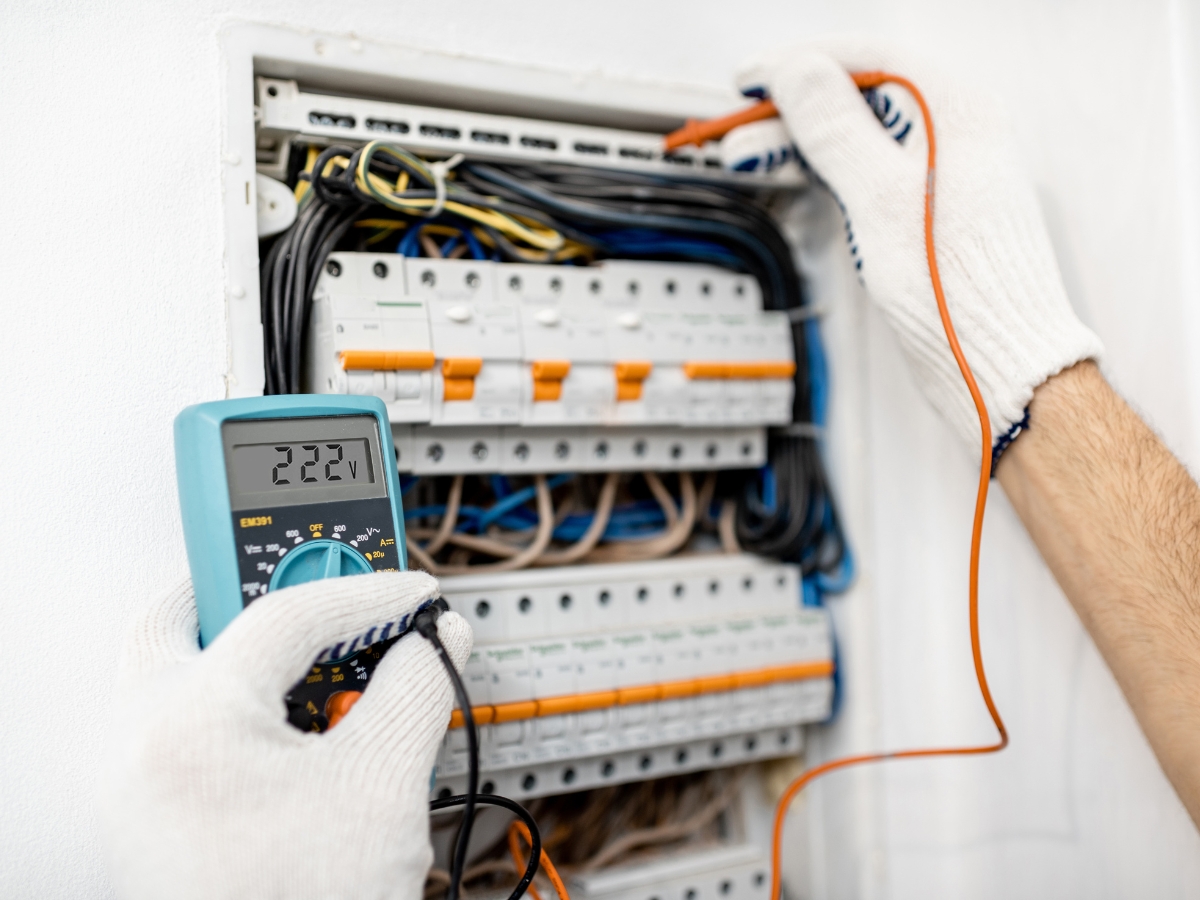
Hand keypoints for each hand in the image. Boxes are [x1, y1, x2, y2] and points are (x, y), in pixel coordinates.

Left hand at [98, 572, 470, 899]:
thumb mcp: (383, 784)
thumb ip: (417, 687)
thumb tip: (435, 642)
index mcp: (185, 724)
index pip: (287, 616)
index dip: (371, 596)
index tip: (418, 596)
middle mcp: (140, 747)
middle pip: (185, 618)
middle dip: (260, 590)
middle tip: (326, 583)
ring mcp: (138, 787)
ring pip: (181, 670)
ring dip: (255, 647)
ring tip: (330, 651)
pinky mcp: (155, 819)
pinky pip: (191, 724)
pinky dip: (248, 700)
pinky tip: (306, 718)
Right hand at [736, 41, 1101, 451]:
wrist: (1002, 368)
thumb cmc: (961, 296)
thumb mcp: (882, 201)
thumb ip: (838, 129)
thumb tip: (798, 73)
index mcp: (962, 115)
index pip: (875, 59)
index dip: (806, 61)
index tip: (753, 78)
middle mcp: (958, 136)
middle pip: (864, 95)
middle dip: (796, 105)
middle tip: (742, 123)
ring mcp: (943, 176)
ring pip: (862, 134)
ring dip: (805, 140)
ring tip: (752, 154)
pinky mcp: (929, 215)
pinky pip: (870, 170)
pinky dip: (829, 170)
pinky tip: (799, 175)